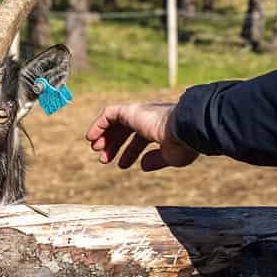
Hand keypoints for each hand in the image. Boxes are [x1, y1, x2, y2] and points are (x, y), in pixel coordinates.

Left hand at [85, 101, 200, 172]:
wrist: (185, 129)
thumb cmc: (183, 144)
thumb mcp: (170, 157)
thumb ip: (156, 160)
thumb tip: (142, 166)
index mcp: (160, 127)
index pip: (141, 137)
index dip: (130, 152)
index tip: (122, 165)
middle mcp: (149, 117)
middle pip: (126, 129)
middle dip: (115, 145)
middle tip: (105, 160)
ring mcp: (140, 112)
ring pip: (115, 121)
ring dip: (105, 136)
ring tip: (96, 150)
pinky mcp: (131, 110)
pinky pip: (109, 114)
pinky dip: (98, 124)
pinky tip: (91, 138)